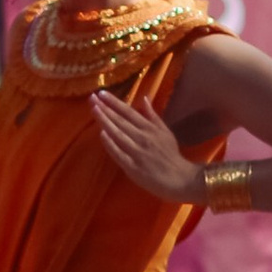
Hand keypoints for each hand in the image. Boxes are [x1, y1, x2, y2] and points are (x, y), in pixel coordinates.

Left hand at [91, 86, 211, 201]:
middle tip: (92, 97)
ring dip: (105, 121)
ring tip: (94, 109)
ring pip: (118, 134)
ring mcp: (137, 152)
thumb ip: (152, 116)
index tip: (102, 93)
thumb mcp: (165, 131)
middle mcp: (143, 138)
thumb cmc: (170, 154)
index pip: (129, 112)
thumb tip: (144, 98)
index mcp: (150, 128)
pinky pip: (119, 153)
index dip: (115, 102)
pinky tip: (101, 134)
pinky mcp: (132, 167)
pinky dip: (110, 143)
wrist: (180, 178)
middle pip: (121, 121)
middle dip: (105, 108)